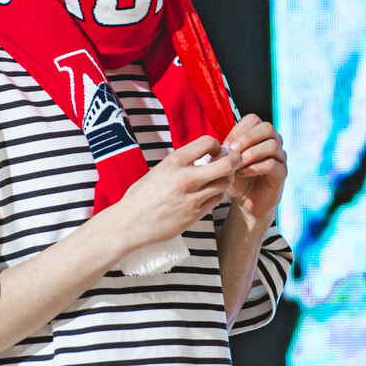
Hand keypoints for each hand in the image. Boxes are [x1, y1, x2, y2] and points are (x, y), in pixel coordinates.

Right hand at [108, 136, 239, 250]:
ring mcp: (193, 198)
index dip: (216, 145)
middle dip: (234, 160)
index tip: (214, 150)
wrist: (130, 223)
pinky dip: (217, 194)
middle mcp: (186, 178)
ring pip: (226, 183)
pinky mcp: (196, 214)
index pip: (208, 142)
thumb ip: (180, 163)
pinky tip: (209, 193)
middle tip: (231, 161)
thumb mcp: (158, 170)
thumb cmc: (141, 196)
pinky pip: (217, 199)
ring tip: (219, 178)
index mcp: (174, 162)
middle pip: (227, 164)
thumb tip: (200, 157)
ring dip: (227, 178)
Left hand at [222, 114, 287, 222]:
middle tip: (233, 151)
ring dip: (251, 154)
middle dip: (247, 138)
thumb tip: (218, 146)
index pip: (253, 119)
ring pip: (272, 145)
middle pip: (267, 128)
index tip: (226, 145)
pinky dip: (255, 167)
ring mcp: (280, 157)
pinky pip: (273, 164)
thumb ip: (222, 152)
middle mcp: (273, 142)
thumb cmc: (237, 179)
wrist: (246, 201)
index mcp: (259, 135)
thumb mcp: (225, 163)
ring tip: (237, 165)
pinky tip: (243, 173)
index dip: (238, 130)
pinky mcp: (282, 172)